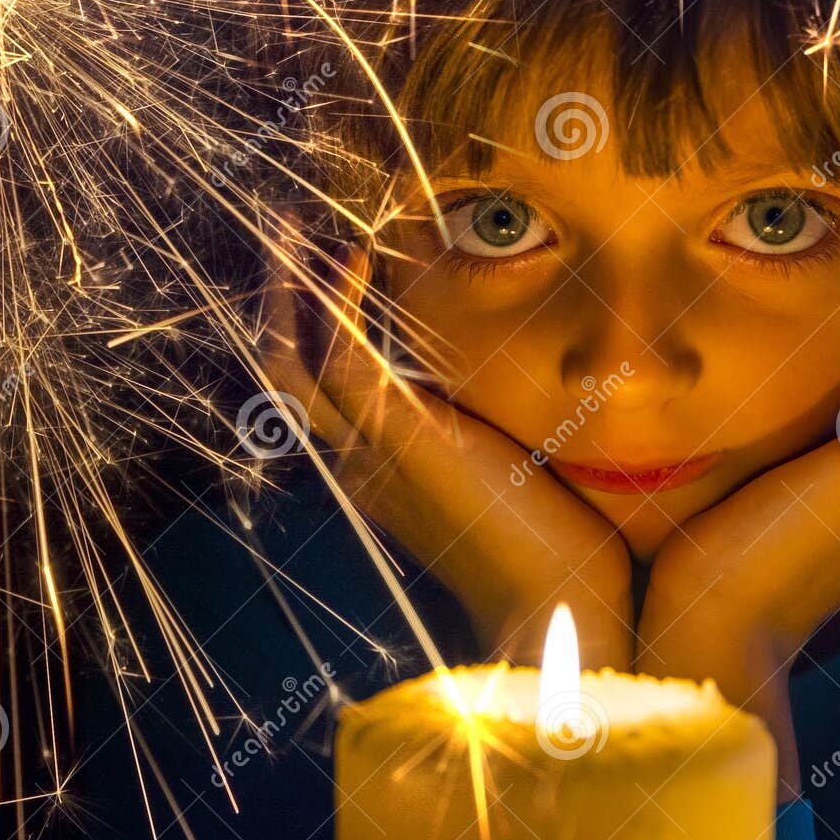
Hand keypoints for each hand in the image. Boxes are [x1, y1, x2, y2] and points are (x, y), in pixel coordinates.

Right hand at [257, 238, 634, 665]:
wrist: (561, 616)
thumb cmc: (559, 553)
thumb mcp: (512, 474)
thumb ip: (493, 434)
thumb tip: (526, 393)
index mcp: (380, 470)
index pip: (316, 386)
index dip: (306, 322)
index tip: (327, 257)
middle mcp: (357, 461)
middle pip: (282, 368)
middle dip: (277, 295)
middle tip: (285, 226)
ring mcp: (370, 453)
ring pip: (290, 359)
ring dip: (289, 286)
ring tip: (298, 223)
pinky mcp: (400, 441)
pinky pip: (339, 358)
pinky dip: (334, 302)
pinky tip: (353, 252)